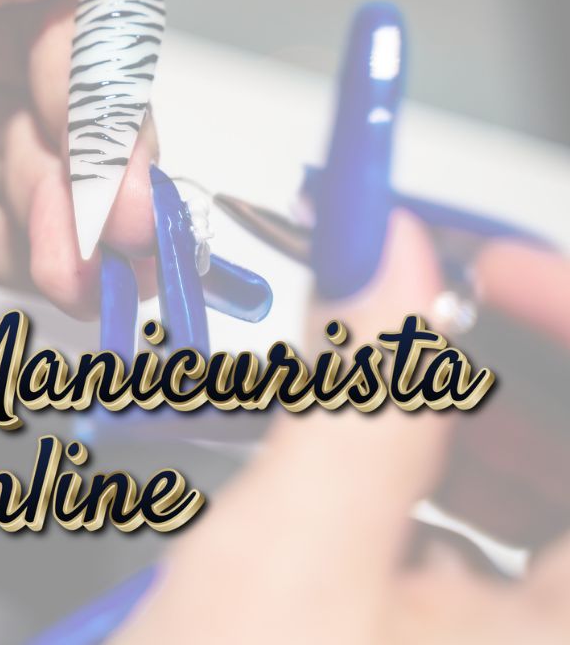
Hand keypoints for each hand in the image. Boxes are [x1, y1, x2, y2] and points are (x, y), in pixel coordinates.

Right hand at [115, 216, 569, 643]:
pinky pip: (529, 559)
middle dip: (525, 365)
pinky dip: (471, 484)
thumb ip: (361, 395)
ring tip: (403, 372)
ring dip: (496, 419)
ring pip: (562, 512)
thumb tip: (387, 261)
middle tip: (434, 298)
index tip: (492, 266)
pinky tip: (394, 468)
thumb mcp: (289, 569)